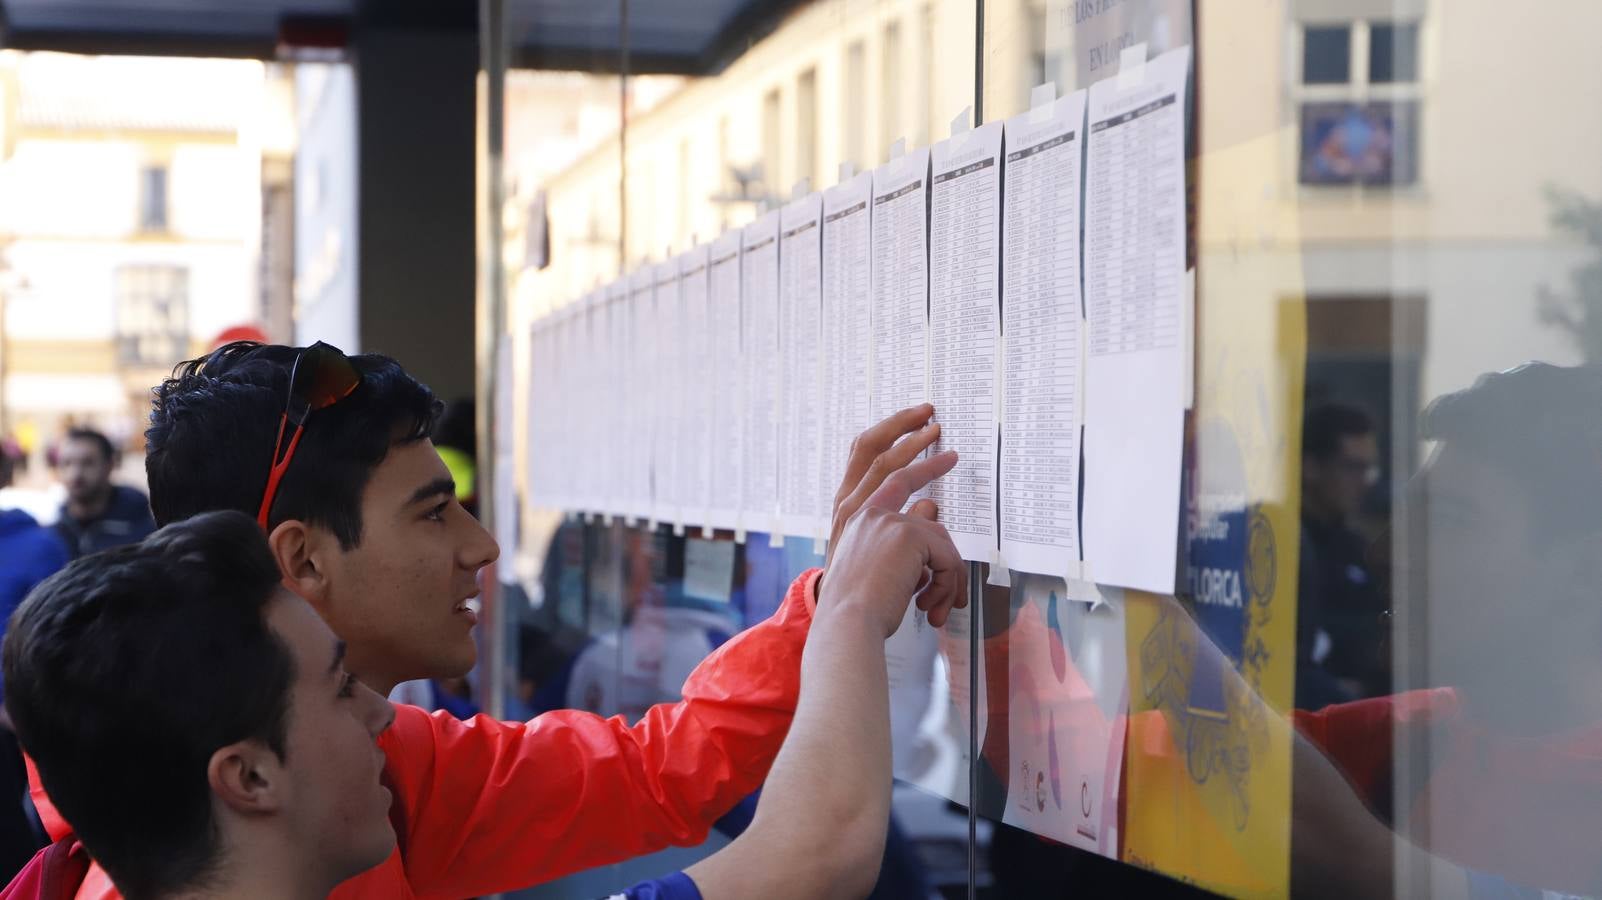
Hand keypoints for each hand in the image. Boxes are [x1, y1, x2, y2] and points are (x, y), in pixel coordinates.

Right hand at [822, 404, 943, 596]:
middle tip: (936, 425)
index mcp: (845, 513)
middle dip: (913, 434)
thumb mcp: (875, 560)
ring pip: (934, 524)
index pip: (865, 459)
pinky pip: (946, 551)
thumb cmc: (858, 603)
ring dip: (948, 563)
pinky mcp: (905, 533)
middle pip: (888, 456)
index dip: (893, 437)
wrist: (847, 623)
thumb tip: (931, 505)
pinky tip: (937, 601)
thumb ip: (898, 530)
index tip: (919, 427)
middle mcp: (857, 508)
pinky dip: (948, 580)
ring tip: (947, 596)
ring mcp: (881, 517)